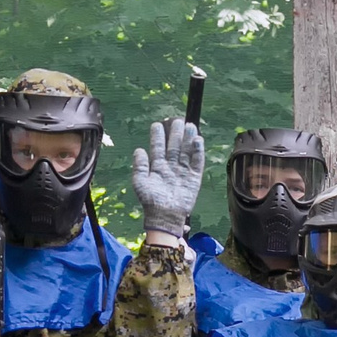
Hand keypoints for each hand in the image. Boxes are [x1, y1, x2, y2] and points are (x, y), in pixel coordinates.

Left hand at [131, 117, 203, 236]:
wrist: (164, 216)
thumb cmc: (150, 201)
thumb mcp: (140, 183)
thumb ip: (139, 166)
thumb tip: (139, 149)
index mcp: (157, 167)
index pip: (158, 147)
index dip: (158, 136)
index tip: (157, 124)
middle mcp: (171, 167)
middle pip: (174, 146)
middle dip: (176, 133)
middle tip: (177, 120)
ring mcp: (183, 171)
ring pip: (186, 151)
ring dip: (188, 139)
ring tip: (189, 125)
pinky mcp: (194, 178)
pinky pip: (197, 162)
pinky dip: (198, 152)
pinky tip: (198, 140)